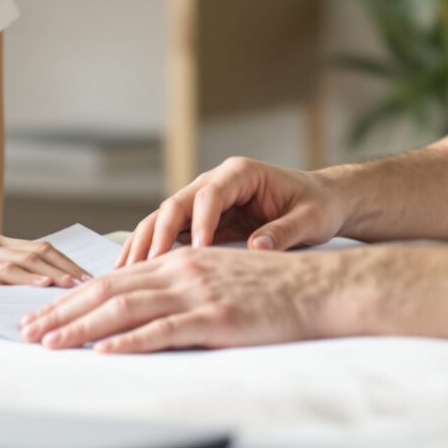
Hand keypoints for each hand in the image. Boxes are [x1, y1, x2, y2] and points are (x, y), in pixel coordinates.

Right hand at [0, 230, 91, 320]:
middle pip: (33, 254)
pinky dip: (14, 284)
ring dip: (47, 276)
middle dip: (67, 268)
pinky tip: (32, 291)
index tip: (93, 275)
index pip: (37, 249)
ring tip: (74, 286)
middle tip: (96, 283)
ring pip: (15, 264)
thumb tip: (36, 291)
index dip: (67, 261)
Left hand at [19, 246, 346, 352]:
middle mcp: (181, 271)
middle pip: (108, 291)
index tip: (42, 313)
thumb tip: (144, 305)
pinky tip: (104, 352)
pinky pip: (164, 331)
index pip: (114, 279)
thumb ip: (181, 287)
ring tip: (50, 342)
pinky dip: (129, 343)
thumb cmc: (273, 288)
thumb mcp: (219, 277)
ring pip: (126, 309)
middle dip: (63, 312)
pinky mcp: (216, 319)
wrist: (320, 287)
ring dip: (81, 328)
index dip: (73, 297)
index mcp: (180, 261)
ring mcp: (197, 294)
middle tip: (27, 330)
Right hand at [118, 156, 347, 265]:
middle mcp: (216, 182)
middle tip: (147, 265)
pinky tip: (134, 273)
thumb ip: (285, 231)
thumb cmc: (318, 206)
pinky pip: (170, 234)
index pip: (210, 194)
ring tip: (124, 272)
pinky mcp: (201, 221)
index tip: (197, 250)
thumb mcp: (311, 219)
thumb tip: (256, 247)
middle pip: (176, 203)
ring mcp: (204, 201)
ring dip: (145, 244)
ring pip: (164, 218)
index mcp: (240, 173)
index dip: (200, 222)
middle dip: (158, 234)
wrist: (322, 201)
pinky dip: (152, 252)